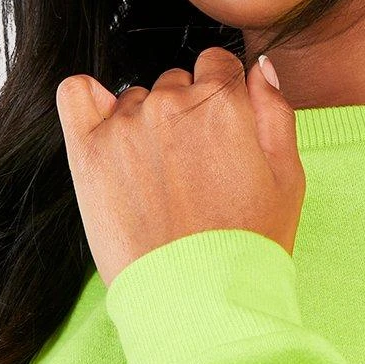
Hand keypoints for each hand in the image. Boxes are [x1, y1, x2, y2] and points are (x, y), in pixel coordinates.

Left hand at [55, 47, 305, 288]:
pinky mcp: (87, 150)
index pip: (219, 64)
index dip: (224, 97)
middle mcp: (172, 104)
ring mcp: (125, 125)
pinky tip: (106, 133)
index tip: (221, 133)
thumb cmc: (247, 244)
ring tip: (158, 180)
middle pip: (177, 82)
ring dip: (145, 123)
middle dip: (186, 114)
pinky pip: (76, 94)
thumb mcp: (288, 178)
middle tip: (193, 169)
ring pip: (135, 98)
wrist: (197, 299)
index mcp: (224, 104)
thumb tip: (260, 69)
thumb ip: (274, 111)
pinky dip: (89, 102)